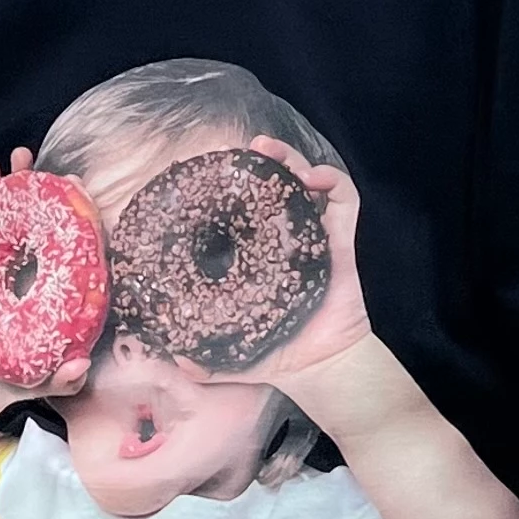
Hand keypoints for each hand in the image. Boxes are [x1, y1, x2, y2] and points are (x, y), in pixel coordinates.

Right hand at [0, 149, 91, 418]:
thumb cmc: (24, 380)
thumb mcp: (46, 380)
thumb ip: (63, 376)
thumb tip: (78, 364)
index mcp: (57, 284)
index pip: (70, 236)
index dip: (72, 206)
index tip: (69, 179)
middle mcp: (32, 269)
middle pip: (32, 216)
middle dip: (25, 183)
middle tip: (20, 156)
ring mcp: (3, 269)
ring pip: (0, 221)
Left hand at [177, 136, 374, 393]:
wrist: (321, 370)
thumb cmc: (277, 353)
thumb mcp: (230, 350)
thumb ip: (202, 357)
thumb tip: (173, 357)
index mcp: (259, 250)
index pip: (247, 203)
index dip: (235, 180)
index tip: (218, 168)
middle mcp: (286, 235)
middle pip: (278, 180)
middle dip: (266, 157)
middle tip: (251, 148)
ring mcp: (315, 234)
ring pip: (308, 180)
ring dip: (294, 159)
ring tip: (274, 154)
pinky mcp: (341, 242)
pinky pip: (345, 202)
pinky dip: (333, 180)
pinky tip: (315, 177)